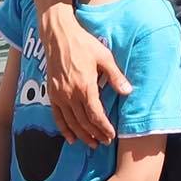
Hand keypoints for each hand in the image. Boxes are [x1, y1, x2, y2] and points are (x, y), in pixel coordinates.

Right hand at [41, 4, 130, 146]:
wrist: (59, 37)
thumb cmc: (84, 44)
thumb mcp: (104, 57)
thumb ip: (115, 76)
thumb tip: (128, 91)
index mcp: (85, 86)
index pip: (96, 115)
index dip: (104, 127)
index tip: (111, 135)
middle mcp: (71, 94)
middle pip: (84, 122)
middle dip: (95, 134)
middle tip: (104, 142)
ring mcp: (60, 96)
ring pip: (71, 123)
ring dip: (82, 135)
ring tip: (92, 143)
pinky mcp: (52, 95)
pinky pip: (58, 117)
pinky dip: (64, 130)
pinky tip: (71, 138)